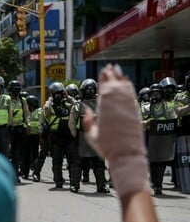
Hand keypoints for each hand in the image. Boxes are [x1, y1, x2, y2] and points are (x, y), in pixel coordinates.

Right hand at [82, 64, 148, 196]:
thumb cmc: (107, 147)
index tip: (102, 71)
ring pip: (124, 87)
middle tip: (109, 66)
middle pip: (114, 84)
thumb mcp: (91, 136)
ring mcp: (128, 107)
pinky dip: (129, 86)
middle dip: (111, 74)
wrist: (126, 154)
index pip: (105, 88)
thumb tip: (86, 110)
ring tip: (118, 70)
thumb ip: (87, 121)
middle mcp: (117, 104)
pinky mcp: (135, 111)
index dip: (104, 78)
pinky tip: (127, 82)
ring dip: (121, 77)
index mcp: (105, 108)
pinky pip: (131, 94)